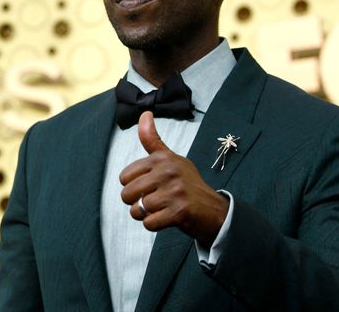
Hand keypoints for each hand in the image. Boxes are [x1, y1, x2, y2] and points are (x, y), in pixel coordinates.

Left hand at [119, 111, 228, 247]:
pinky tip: (164, 218)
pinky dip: (153, 224)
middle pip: (127, 193)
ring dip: (144, 215)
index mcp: (162, 158)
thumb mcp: (171, 158)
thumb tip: (145, 113)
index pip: (124, 176)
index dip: (132, 185)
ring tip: (158, 210)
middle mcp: (168, 172)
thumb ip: (152, 140)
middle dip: (135, 202)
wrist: (214, 209)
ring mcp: (175, 191)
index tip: (147, 186)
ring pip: (137, 209)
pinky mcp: (179, 211)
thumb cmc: (187, 183)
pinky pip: (149, 222)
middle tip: (151, 201)